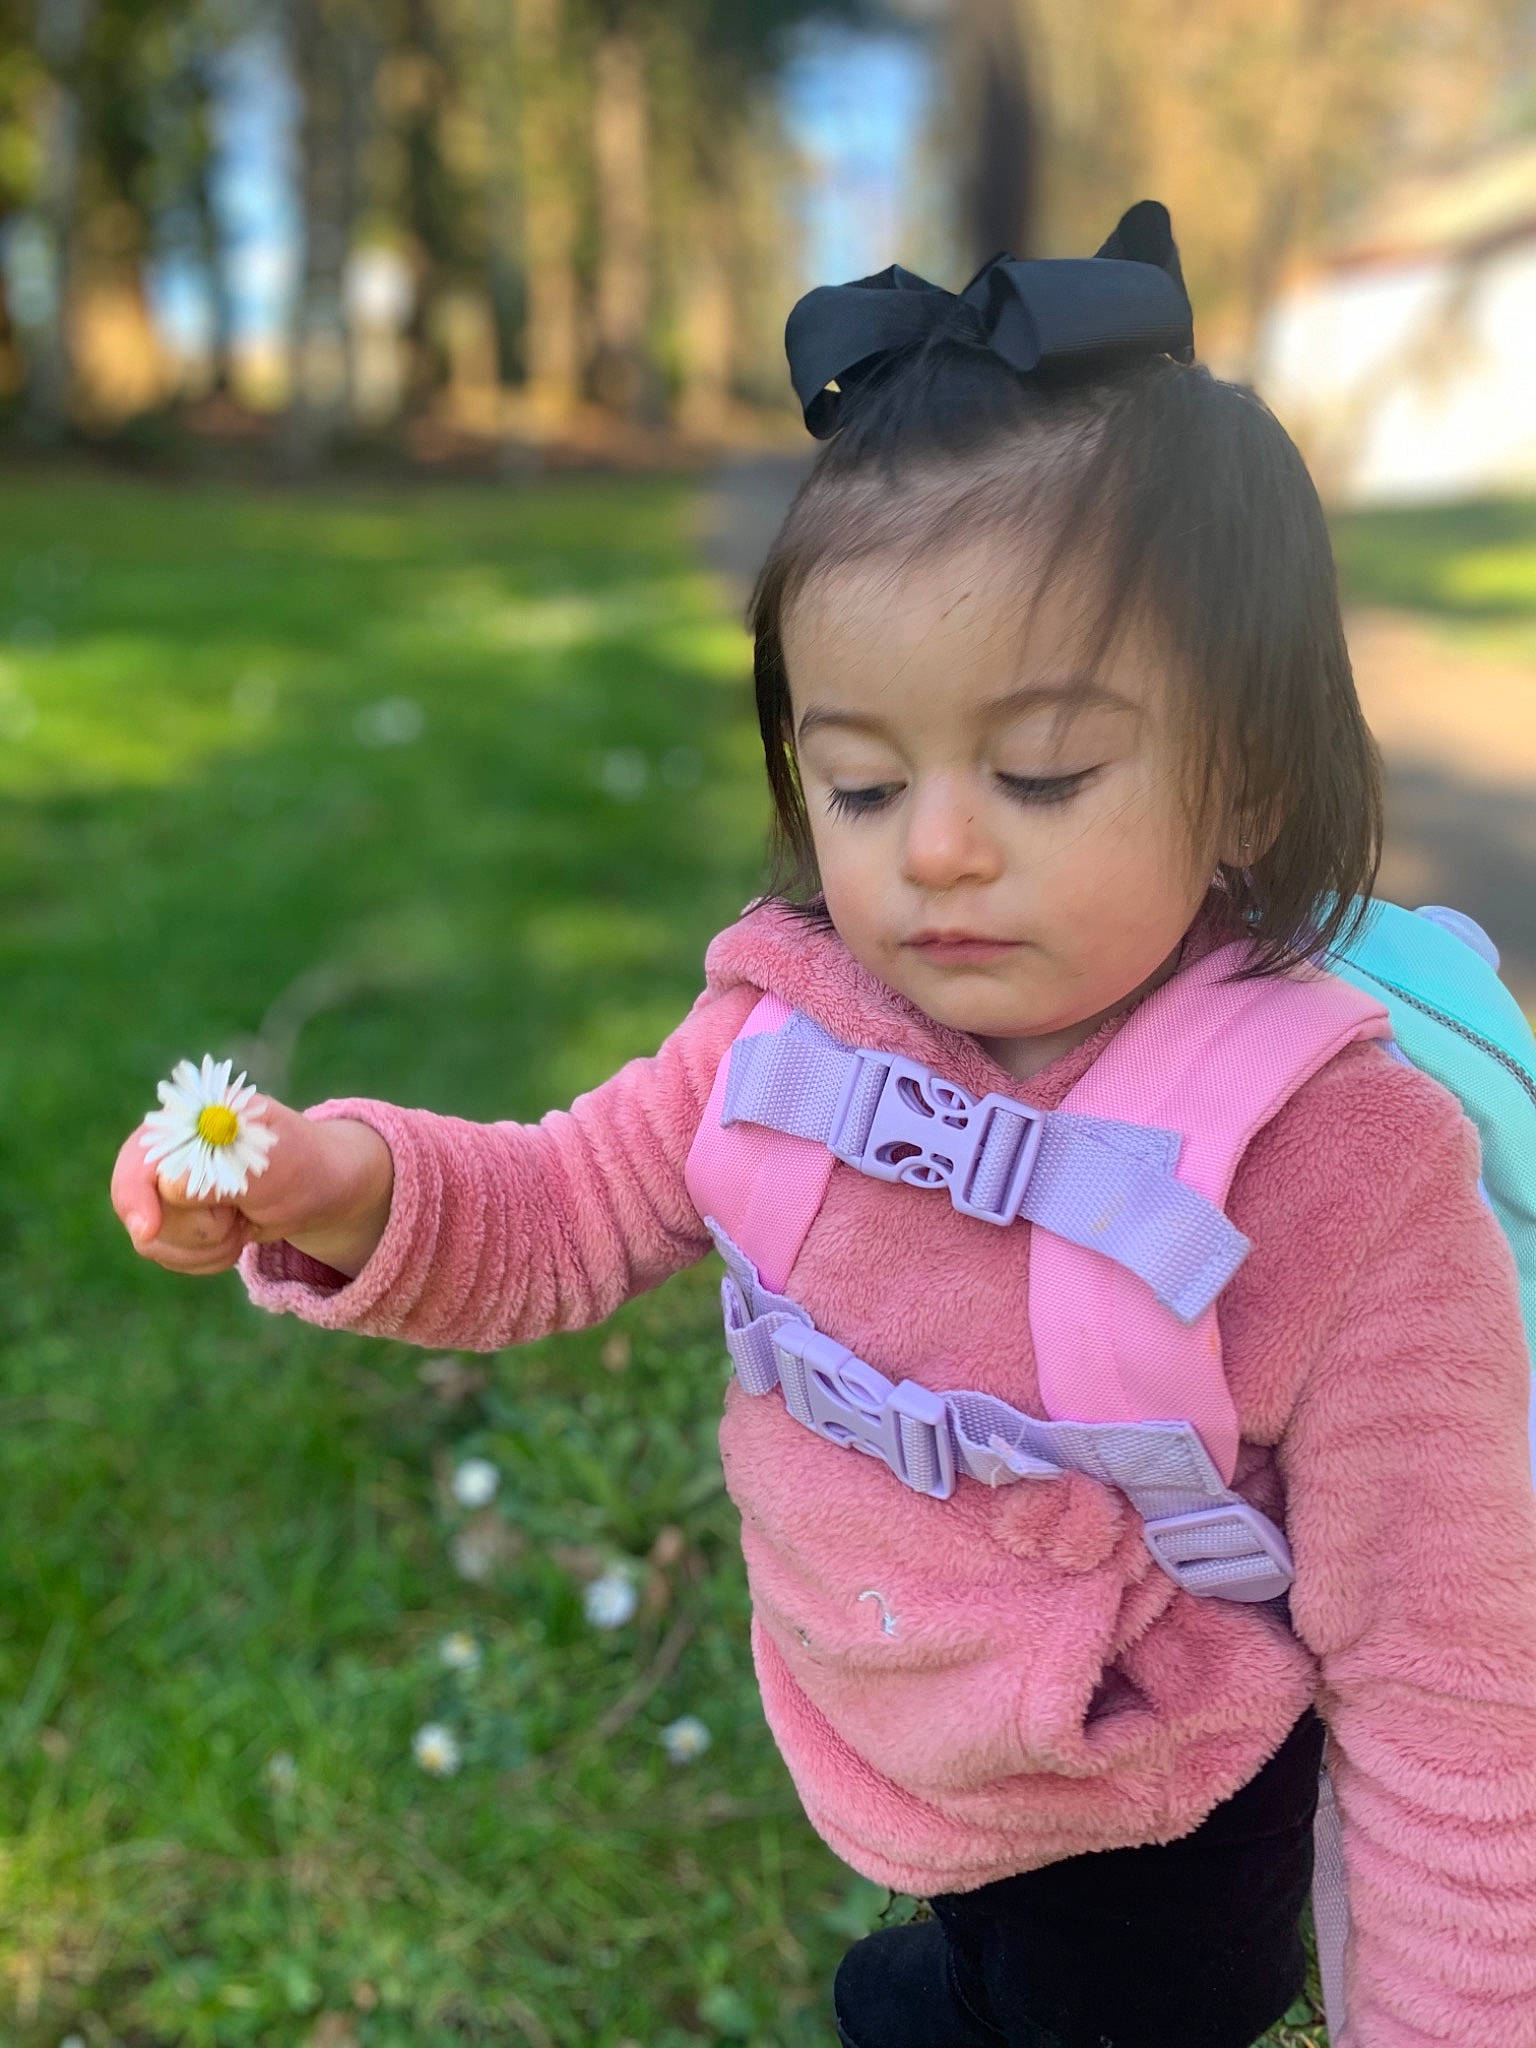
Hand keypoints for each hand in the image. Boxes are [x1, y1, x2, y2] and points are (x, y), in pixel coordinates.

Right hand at [110, 1097, 393, 1278]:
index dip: (136, 1198)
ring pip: (153, 1241)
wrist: (317, 1189)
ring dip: (207, 1245)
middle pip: (142, 1209)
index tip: (149, 1230)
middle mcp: (164, 1151)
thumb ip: (219, 1174)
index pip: (137, 1162)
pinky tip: (236, 1234)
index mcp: (186, 1120)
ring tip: (242, 1221)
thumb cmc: (298, 1166)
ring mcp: (163, 1187)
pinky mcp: (170, 1220)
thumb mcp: (271, 1166)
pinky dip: (208, 1257)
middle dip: (198, 1226)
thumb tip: (171, 1186)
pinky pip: (170, 1255)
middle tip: (238, 1216)